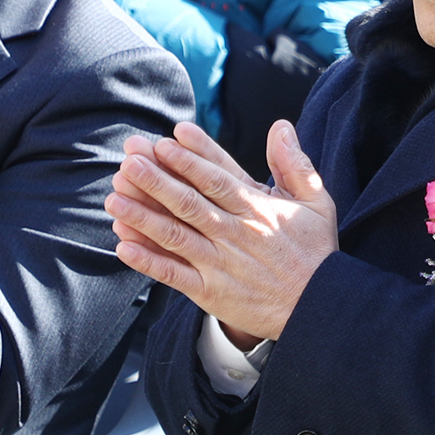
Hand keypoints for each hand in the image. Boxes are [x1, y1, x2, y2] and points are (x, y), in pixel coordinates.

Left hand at [106, 119, 337, 344]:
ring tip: (115, 198)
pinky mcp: (212, 293)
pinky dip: (149, 261)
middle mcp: (235, 233)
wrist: (319, 309)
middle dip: (158, 179)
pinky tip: (124, 245)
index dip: (192, 156)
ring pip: (176, 235)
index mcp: (257, 208)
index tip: (168, 137)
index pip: (218, 176)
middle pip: (190, 201)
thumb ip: (295, 164)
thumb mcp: (317, 202)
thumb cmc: (315, 252)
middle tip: (130, 159)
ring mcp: (221, 264)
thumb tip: (281, 125)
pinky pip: (174, 275)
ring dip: (143, 216)